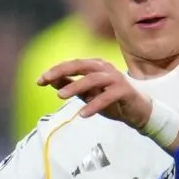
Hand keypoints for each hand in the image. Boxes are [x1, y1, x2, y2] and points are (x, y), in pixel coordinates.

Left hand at [39, 59, 154, 128]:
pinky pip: (107, 97)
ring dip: (75, 86)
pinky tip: (83, 114)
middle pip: (80, 65)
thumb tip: (52, 82)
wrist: (138, 112)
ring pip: (93, 79)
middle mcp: (105, 68)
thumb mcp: (88, 94)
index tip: (39, 80)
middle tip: (46, 80)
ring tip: (61, 96)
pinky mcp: (124, 91)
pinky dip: (94, 105)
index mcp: (95, 66)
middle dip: (62, 71)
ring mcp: (115, 78)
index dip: (55, 71)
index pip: (72, 65)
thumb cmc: (112, 101)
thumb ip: (72, 86)